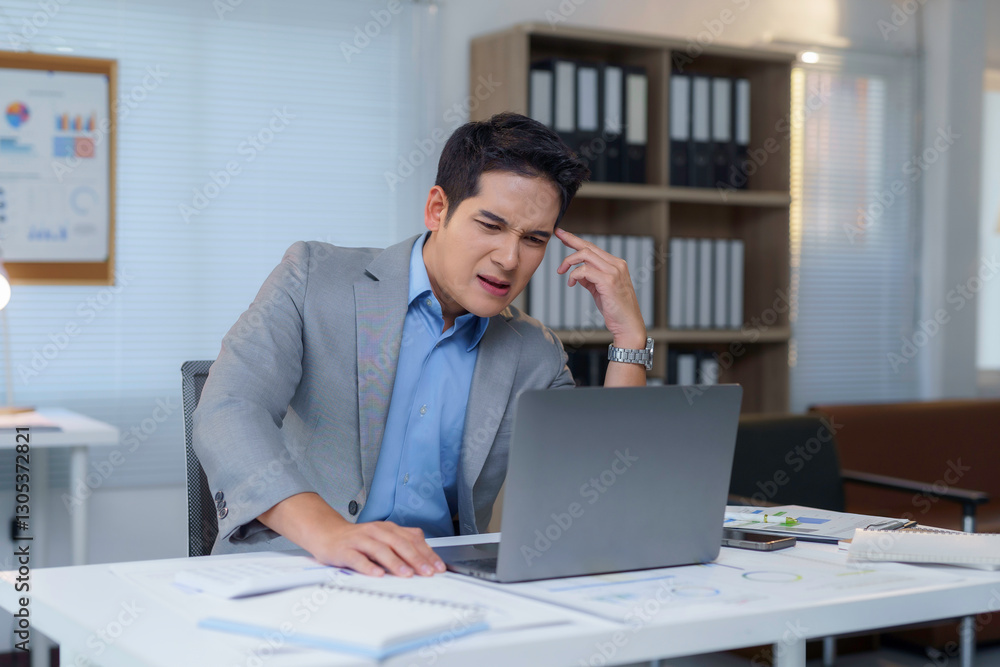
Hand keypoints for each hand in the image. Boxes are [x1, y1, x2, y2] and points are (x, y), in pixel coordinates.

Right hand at [312, 520, 446, 577]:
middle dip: (416, 559)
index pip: (413, 539)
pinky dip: (368, 567)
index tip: (438, 567)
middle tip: (428, 572)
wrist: (329, 535)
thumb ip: (403, 543)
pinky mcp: (345, 550)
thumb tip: (427, 556)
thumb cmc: (360, 541)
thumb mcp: (384, 538)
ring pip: (380, 550)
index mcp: (389, 528)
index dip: (427, 553)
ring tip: (407, 574)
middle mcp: (376, 531)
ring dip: (395, 562)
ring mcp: (360, 540)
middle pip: (400, 543)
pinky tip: (378, 574)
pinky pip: (358, 559)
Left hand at [553, 228, 645, 348]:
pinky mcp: (608, 281)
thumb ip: (590, 279)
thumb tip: (576, 273)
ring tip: (561, 271)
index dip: (576, 240)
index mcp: (616, 264)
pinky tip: (571, 283)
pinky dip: (574, 275)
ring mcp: (614, 272)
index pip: (593, 247)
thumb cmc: (615, 310)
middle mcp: (616, 264)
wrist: (628, 325)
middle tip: (556, 235)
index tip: (562, 234)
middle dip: (570, 240)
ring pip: (585, 255)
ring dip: (569, 261)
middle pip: (588, 246)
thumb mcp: (600, 290)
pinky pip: (584, 271)